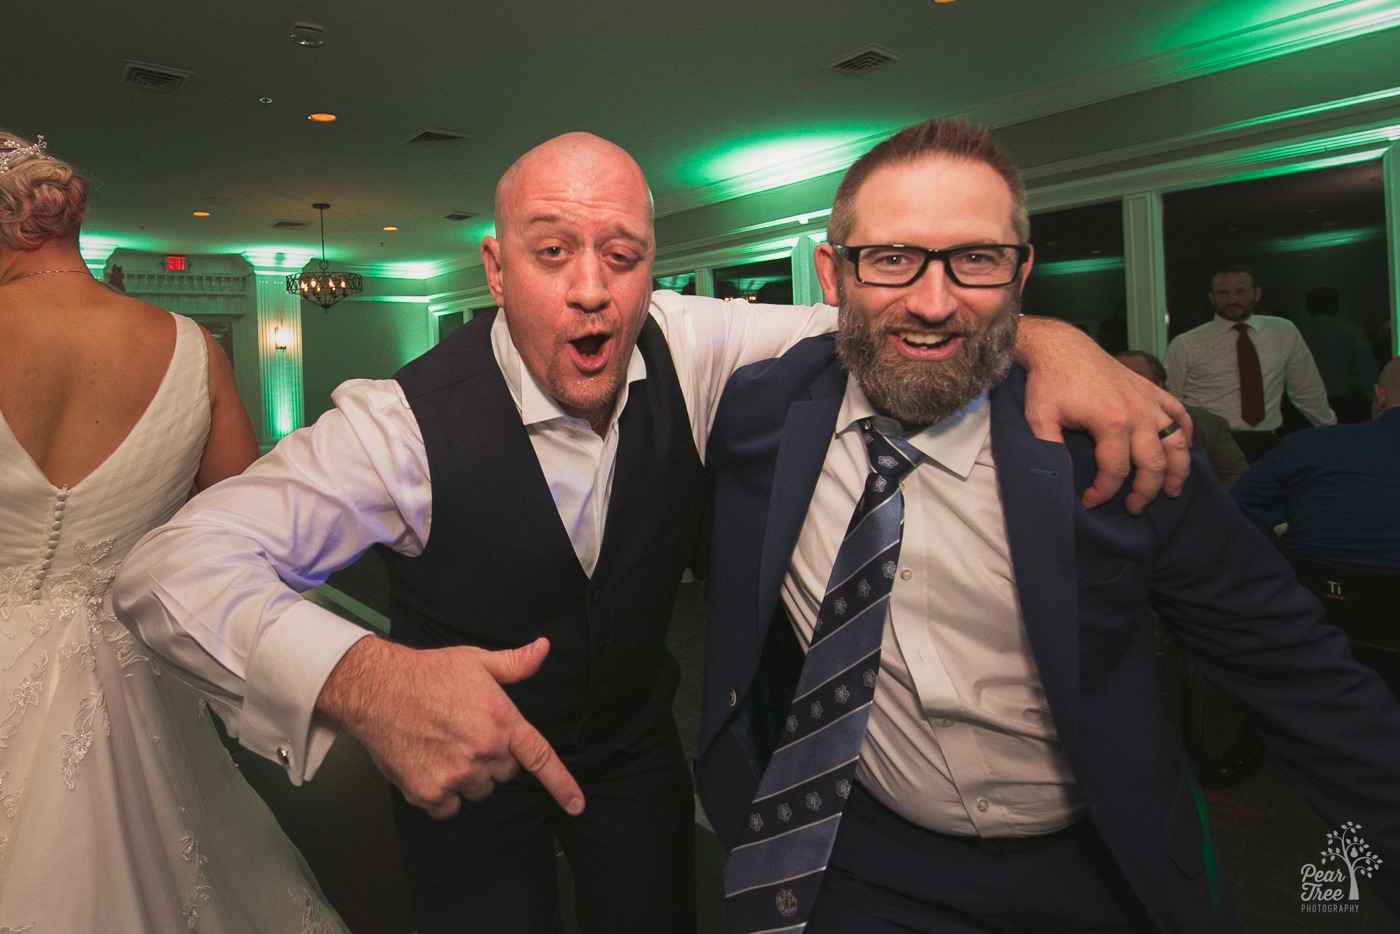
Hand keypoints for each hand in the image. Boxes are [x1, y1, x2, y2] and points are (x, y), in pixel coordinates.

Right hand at [316, 635, 583, 819]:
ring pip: (478, 790)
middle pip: (504, 772)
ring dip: (468, 777)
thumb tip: (544, 649)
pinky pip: (449, 807)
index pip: (540, 758)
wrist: (376, 688)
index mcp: (501, 721)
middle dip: (492, 758)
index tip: (577, 806)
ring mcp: (456, 775)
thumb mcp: (476, 661)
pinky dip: (442, 794)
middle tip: (465, 734)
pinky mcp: (429, 793)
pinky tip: (429, 765)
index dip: (562, 785)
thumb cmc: (428, 673)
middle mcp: (484, 752)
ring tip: (444, 747)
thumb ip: (514, 664)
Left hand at [1015, 316, 1192, 513]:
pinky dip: (1186, 432)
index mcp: (1111, 422)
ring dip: (1178, 470)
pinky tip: (1184, 448)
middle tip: (1135, 508)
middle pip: (1153, 464)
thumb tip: (1067, 478)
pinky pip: (1180, 413)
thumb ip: (1052, 449)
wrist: (1061, 347)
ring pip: (1176, 442)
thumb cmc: (1049, 382)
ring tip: (1173, 491)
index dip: (1105, 493)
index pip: (1116, 471)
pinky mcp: (1151, 389)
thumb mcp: (1040, 418)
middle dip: (1146, 492)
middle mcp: (1138, 413)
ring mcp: (1149, 400)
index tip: (1091, 502)